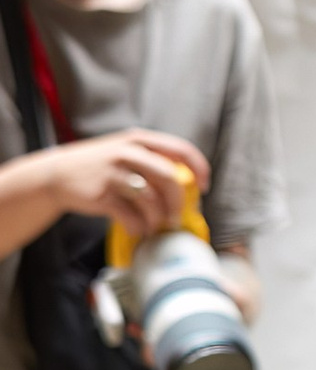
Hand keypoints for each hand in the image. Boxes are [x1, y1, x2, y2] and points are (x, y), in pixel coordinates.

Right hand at [42, 128, 210, 233]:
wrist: (57, 175)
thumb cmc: (101, 168)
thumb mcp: (126, 153)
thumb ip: (154, 162)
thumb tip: (189, 189)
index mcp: (139, 140)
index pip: (182, 149)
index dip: (200, 169)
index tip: (204, 188)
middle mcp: (128, 151)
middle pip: (170, 179)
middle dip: (179, 203)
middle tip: (177, 218)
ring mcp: (114, 171)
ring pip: (153, 200)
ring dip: (159, 219)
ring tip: (156, 226)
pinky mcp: (103, 193)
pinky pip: (132, 216)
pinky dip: (138, 227)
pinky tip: (137, 229)